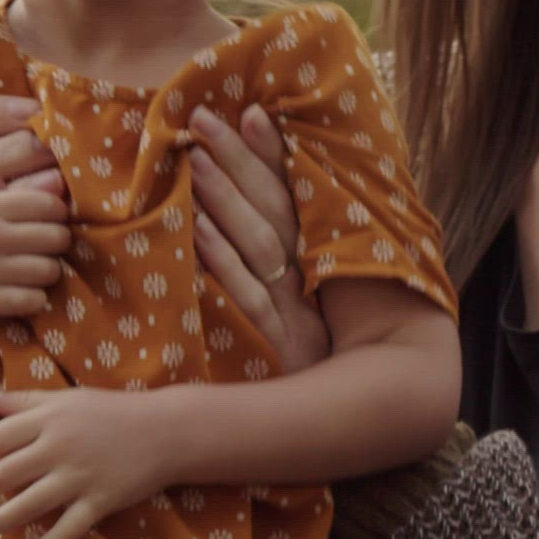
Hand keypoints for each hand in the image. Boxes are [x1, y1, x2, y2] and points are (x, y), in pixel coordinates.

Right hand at [0, 158, 72, 320]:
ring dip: (48, 268)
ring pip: (50, 271)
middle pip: (57, 238)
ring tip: (35, 265)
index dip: (57, 210)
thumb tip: (7, 175)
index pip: (49, 206)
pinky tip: (22, 290)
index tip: (48, 216)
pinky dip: (34, 297)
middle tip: (45, 242)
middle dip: (57, 238)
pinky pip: (31, 301)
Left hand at [0, 387, 182, 538]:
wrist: (166, 429)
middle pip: (5, 474)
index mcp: (50, 418)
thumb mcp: (67, 398)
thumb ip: (24, 401)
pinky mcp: (101, 501)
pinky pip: (68, 530)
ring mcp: (81, 476)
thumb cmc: (112, 411)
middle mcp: (61, 447)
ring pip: (29, 505)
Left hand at [189, 105, 331, 372]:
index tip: (251, 111)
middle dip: (241, 161)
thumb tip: (234, 216)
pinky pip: (249, 294)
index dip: (274, 154)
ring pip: (262, 244)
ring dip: (227, 198)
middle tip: (204, 118)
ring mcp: (298, 310)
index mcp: (322, 264)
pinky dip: (223, 259)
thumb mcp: (308, 311)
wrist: (344, 428)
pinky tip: (197, 229)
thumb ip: (288, 266)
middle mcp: (313, 280)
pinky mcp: (280, 344)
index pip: (298, 197)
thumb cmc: (316, 367)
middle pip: (277, 210)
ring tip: (194, 158)